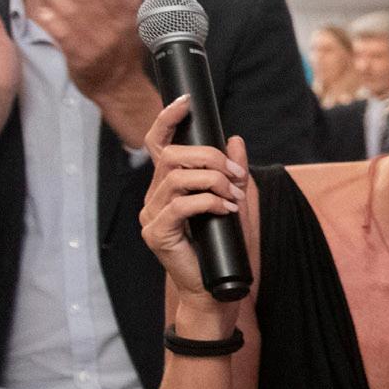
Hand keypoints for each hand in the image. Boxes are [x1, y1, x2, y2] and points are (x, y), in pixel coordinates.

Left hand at [20, 0, 155, 136]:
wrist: (120, 87)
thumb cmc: (122, 54)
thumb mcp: (132, 24)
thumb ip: (121, 2)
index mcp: (128, 15)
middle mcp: (115, 26)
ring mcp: (98, 40)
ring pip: (72, 11)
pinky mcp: (81, 55)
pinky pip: (62, 33)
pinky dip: (51, 21)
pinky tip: (41, 12)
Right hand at [140, 97, 245, 304]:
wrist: (217, 286)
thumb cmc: (225, 245)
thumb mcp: (236, 201)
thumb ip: (233, 172)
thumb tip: (235, 140)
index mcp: (168, 185)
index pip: (158, 144)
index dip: (167, 120)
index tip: (184, 102)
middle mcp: (154, 196)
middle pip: (171, 156)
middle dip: (209, 158)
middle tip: (236, 175)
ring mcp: (151, 215)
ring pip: (177, 178)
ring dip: (213, 181)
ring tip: (234, 196)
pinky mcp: (156, 234)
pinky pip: (180, 205)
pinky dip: (209, 202)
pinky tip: (226, 209)